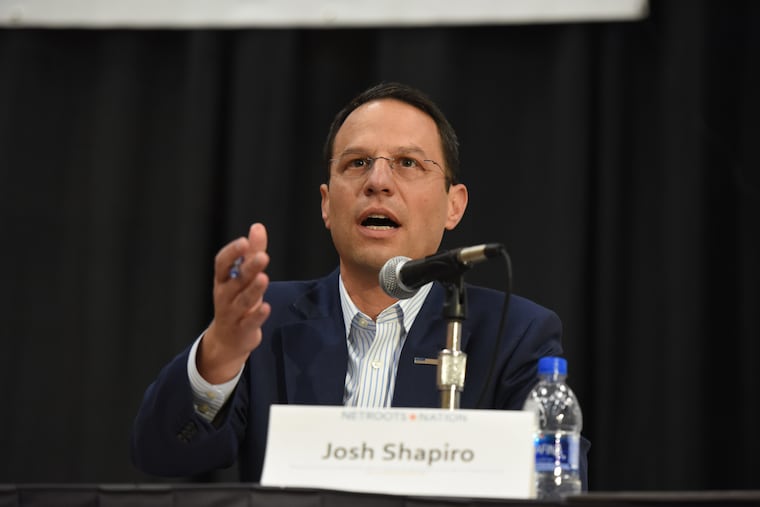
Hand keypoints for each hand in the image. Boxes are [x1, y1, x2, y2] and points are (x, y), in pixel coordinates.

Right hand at [197, 223, 271, 383]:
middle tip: (263, 256)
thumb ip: (252, 252)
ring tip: (264, 278)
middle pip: (235, 281)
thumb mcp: (243, 276)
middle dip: (248, 268)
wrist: (228, 339)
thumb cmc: (237, 299)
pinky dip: (257, 316)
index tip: (244, 241)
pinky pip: (248, 322)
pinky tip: (266, 307)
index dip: (232, 252)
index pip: (222, 264)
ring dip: (253, 290)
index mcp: (222, 280)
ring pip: (242, 301)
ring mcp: (232, 314)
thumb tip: (258, 226)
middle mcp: (224, 295)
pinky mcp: (242, 330)